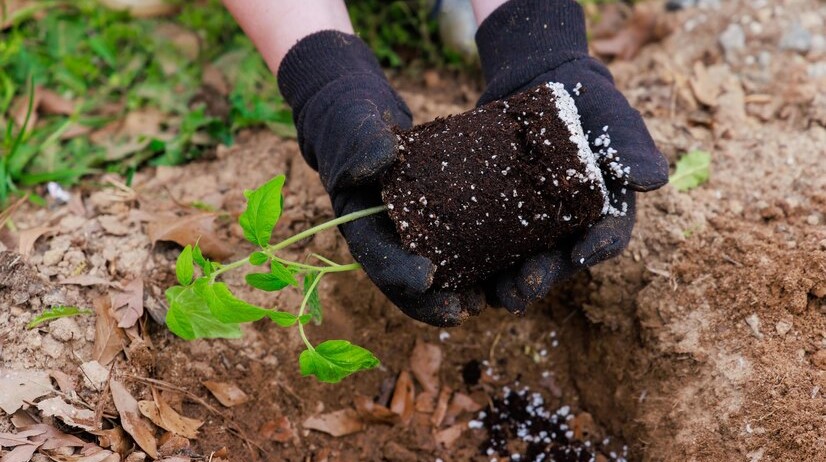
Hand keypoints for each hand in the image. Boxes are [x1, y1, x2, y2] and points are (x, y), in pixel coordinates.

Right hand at [278, 31, 483, 325]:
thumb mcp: (350, 126)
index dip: (399, 273)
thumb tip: (382, 159)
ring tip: (486, 302)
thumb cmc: (349, 119)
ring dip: (456, 292)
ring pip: (432, 272)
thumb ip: (361, 143)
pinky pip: (453, 248)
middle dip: (431, 300)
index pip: (376, 256)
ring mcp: (409, 231)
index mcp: (358, 222)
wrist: (359, 113)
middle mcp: (384, 235)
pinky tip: (499, 272)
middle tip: (462, 310)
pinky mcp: (433, 219)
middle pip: (405, 280)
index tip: (426, 278)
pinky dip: (473, 264)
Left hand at [474, 0, 668, 312]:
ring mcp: (533, 225)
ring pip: (523, 263)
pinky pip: (490, 245)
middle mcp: (569, 228)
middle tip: (525, 287)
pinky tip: (461, 275)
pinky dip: (477, 264)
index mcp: (605, 212)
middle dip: (543, 278)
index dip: (596, 248)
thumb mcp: (615, 121)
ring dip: (509, 284)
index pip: (607, 237)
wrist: (543, 83)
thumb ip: (631, 149)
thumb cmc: (590, 104)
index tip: (582, 254)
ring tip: (493, 295)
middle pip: (559, 262)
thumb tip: (652, 180)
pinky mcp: (499, 215)